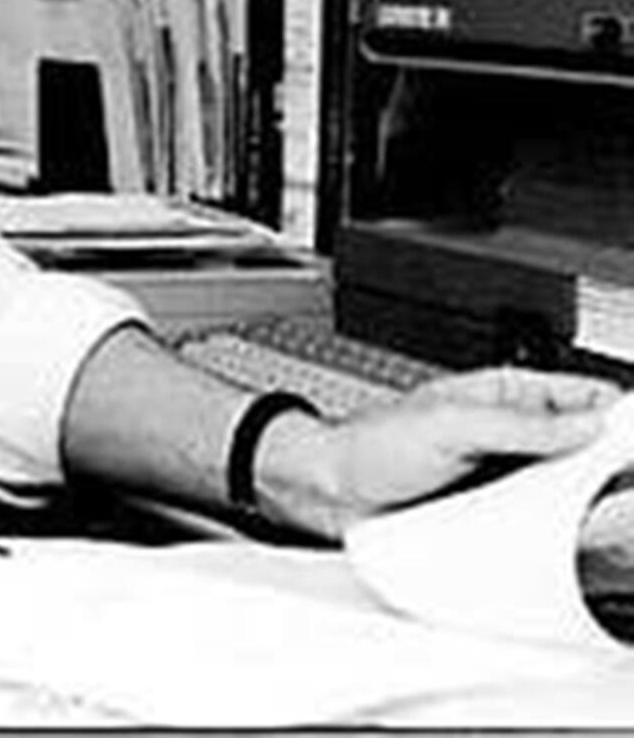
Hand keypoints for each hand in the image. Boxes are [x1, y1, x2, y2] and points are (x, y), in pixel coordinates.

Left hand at [287, 367, 622, 536]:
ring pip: (561, 483)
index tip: (631, 436)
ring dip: (576, 497)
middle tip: (620, 480)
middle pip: (577, 441)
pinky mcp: (488, 508)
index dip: (614, 409)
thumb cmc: (368, 444)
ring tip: (591, 510)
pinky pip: (533, 517)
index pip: (578, 393)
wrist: (326, 490)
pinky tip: (557, 535)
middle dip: (603, 458)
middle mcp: (506, 431)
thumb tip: (584, 424)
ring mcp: (499, 471)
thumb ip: (518, 425)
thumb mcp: (450, 426)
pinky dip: (548, 525)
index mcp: (501, 393)